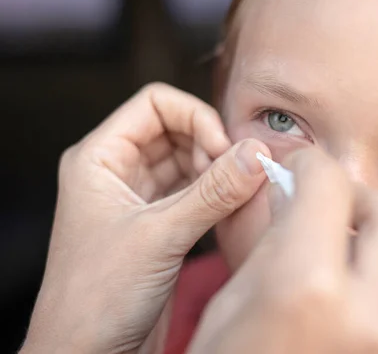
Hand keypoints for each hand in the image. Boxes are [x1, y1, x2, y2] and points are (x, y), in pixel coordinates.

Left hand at [21, 83, 268, 353]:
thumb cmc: (96, 299)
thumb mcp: (158, 237)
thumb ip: (212, 193)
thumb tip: (255, 155)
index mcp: (100, 158)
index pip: (155, 104)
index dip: (195, 118)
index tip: (224, 148)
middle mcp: (119, 172)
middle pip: (177, 130)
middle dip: (212, 145)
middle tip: (240, 171)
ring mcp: (141, 199)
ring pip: (189, 162)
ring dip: (219, 170)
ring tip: (242, 190)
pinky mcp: (160, 225)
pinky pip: (196, 193)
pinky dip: (218, 194)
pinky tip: (236, 205)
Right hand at [189, 148, 377, 353]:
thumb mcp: (230, 306)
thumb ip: (271, 243)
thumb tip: (295, 196)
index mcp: (304, 289)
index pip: (328, 185)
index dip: (310, 167)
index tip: (303, 172)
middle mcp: (368, 315)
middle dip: (357, 197)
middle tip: (332, 208)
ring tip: (360, 254)